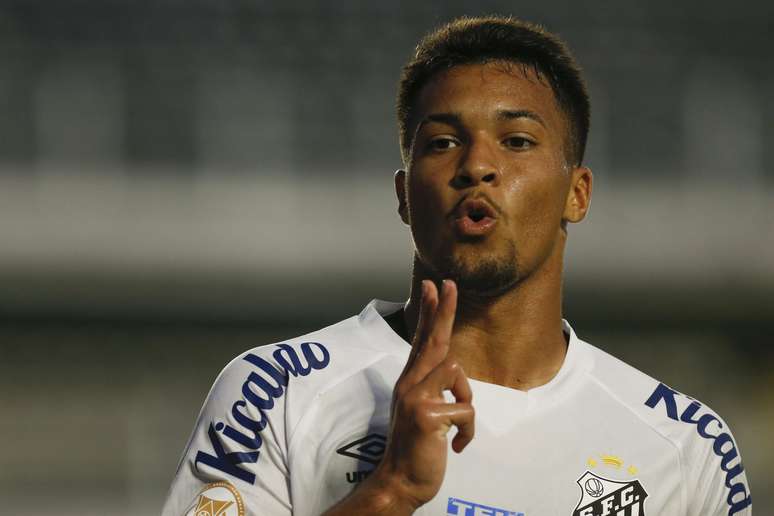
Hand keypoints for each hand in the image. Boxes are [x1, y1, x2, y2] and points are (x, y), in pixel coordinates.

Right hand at [372, 279, 474, 509]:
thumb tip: (452, 368)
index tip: (434, 285)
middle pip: (433, 338)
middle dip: (443, 310)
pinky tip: (455, 446)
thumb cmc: (416, 446)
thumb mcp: (422, 409)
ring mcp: (416, 396)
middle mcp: (409, 383)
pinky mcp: (427, 414)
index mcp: (410, 380)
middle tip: (450, 283)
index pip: (421, 338)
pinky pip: (466, 409)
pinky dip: (468, 431)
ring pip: (456, 372)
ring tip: (456, 427)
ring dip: (466, 401)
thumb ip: (433, 386)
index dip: (428, 312)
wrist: (400, 480)